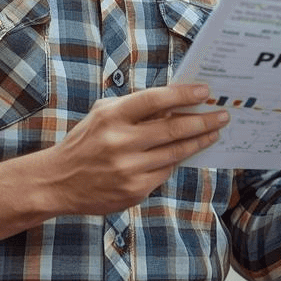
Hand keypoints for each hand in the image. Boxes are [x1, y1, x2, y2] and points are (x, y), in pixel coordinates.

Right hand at [47, 84, 227, 214]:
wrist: (57, 181)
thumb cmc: (86, 141)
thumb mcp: (103, 115)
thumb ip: (135, 108)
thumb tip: (175, 103)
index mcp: (111, 117)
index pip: (155, 100)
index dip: (183, 94)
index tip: (205, 91)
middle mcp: (120, 142)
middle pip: (173, 129)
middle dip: (203, 121)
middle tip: (222, 115)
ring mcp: (128, 169)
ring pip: (175, 153)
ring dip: (198, 142)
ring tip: (213, 133)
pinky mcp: (133, 190)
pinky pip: (165, 172)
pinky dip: (175, 161)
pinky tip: (185, 153)